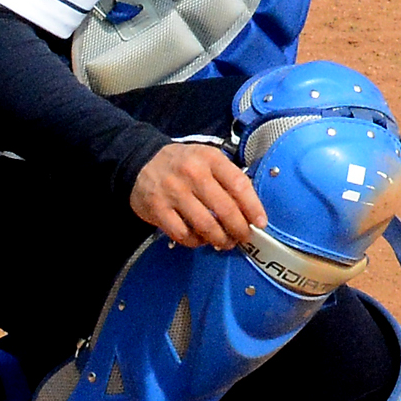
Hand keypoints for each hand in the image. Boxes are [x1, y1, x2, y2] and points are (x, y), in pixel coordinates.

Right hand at [131, 140, 264, 249]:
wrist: (140, 161)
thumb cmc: (182, 163)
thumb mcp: (207, 159)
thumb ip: (227, 178)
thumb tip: (249, 208)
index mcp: (210, 159)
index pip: (239, 184)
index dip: (253, 207)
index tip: (260, 222)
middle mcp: (193, 173)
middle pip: (225, 209)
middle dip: (239, 229)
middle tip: (243, 237)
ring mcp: (174, 192)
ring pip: (206, 225)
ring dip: (220, 239)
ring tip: (225, 242)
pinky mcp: (158, 209)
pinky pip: (183, 234)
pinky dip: (196, 242)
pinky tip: (200, 239)